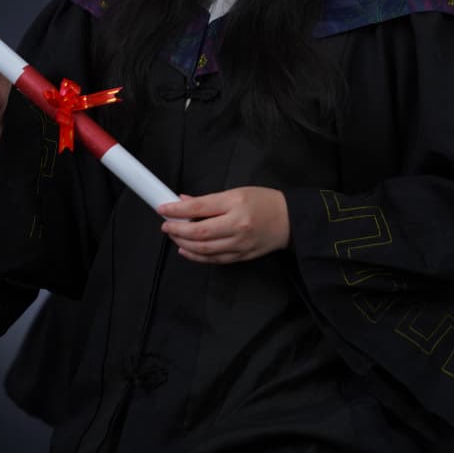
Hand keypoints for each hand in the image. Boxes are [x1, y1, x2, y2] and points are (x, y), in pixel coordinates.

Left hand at [158, 186, 289, 263]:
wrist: (290, 220)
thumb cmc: (264, 202)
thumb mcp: (237, 192)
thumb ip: (209, 199)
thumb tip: (184, 201)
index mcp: (235, 203)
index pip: (199, 207)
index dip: (177, 210)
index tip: (163, 209)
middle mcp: (237, 225)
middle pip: (198, 232)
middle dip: (177, 230)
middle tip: (166, 225)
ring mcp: (239, 243)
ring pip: (204, 249)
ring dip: (184, 244)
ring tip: (174, 237)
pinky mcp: (242, 256)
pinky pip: (214, 259)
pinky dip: (197, 256)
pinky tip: (186, 250)